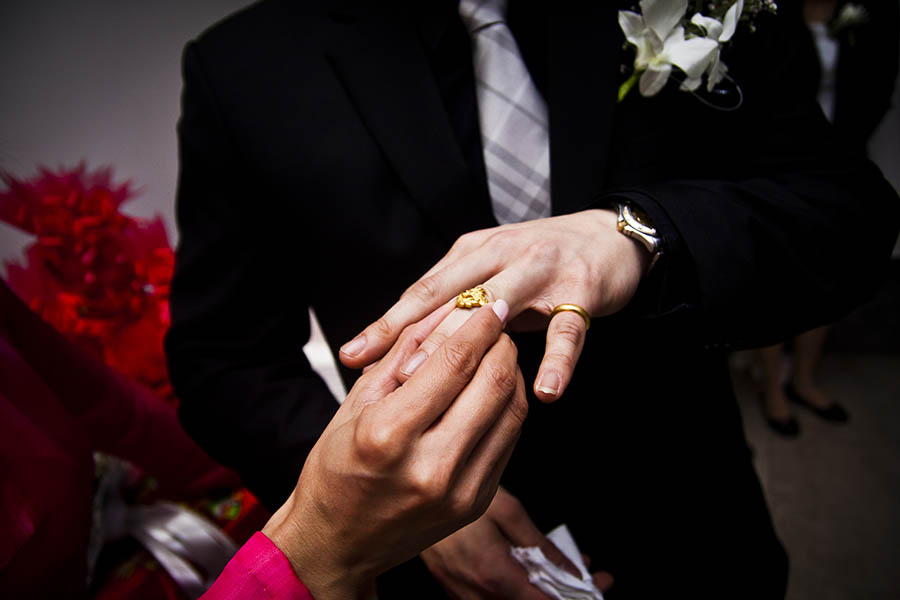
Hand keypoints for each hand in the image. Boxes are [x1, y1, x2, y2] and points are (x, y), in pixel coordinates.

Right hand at [262, 300, 527, 599]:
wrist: (337, 544)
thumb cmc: (335, 473)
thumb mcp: (354, 405)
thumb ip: (400, 356)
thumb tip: (441, 313)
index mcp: (389, 435)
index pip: (453, 363)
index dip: (477, 326)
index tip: (487, 305)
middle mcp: (430, 466)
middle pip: (493, 383)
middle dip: (501, 344)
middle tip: (495, 326)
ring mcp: (459, 490)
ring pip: (511, 411)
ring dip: (511, 373)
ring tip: (496, 355)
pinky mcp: (476, 503)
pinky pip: (508, 441)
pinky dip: (507, 408)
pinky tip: (493, 392)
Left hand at [340, 209, 646, 400]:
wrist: (606, 235)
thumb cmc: (536, 263)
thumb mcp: (488, 272)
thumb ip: (452, 302)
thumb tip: (399, 348)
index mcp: (471, 251)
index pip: (422, 291)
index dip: (387, 324)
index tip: (352, 355)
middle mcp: (499, 254)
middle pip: (451, 298)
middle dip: (416, 338)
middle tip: (388, 377)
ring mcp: (540, 269)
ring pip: (498, 308)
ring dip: (470, 345)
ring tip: (444, 385)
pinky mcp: (581, 289)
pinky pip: (567, 329)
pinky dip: (558, 361)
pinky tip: (545, 392)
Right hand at [422, 487, 613, 598]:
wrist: (410, 493)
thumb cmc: (452, 491)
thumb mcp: (507, 511)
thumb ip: (540, 545)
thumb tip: (571, 568)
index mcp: (494, 575)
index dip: (577, 598)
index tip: (598, 585)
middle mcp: (476, 593)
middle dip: (564, 594)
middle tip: (586, 575)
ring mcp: (462, 593)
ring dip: (541, 591)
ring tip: (560, 568)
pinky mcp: (453, 587)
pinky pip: (491, 597)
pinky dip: (517, 587)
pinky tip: (528, 567)